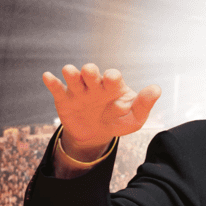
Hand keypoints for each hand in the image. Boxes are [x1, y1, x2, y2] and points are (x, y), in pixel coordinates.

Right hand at [42, 63, 161, 158]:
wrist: (96, 134)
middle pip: (91, 73)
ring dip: (71, 73)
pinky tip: (48, 76)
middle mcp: (95, 85)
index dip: (112, 78)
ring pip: (73, 77)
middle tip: (91, 72)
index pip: (112, 77)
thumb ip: (144, 104)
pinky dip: (52, 82)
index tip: (112, 79)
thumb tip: (157, 89)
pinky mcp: (64, 99)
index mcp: (113, 86)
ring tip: (70, 71)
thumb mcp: (134, 117)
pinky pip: (56, 88)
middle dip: (90, 72)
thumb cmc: (118, 121)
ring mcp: (79, 91)